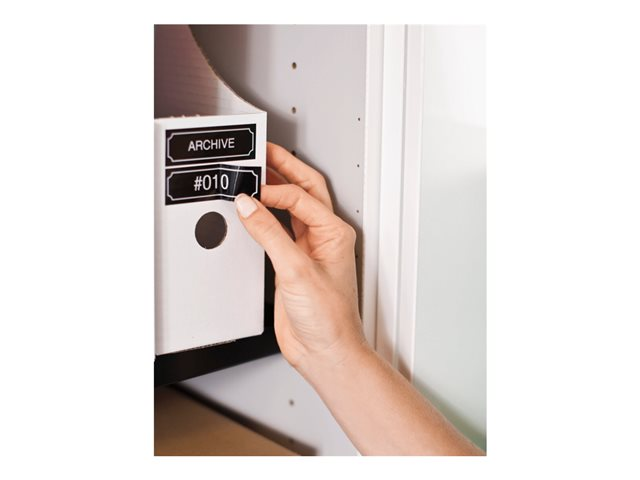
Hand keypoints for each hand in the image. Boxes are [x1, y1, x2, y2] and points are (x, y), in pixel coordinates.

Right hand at [234, 143, 365, 373]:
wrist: (325, 351)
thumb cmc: (330, 318)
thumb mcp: (296, 270)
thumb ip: (270, 234)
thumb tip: (249, 205)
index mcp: (334, 233)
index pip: (301, 196)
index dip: (275, 189)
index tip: (252, 189)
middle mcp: (324, 238)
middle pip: (304, 190)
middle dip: (284, 168)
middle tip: (262, 151)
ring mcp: (308, 250)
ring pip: (293, 208)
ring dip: (275, 189)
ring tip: (256, 172)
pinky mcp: (292, 264)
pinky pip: (279, 230)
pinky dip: (265, 217)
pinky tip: (253, 211)